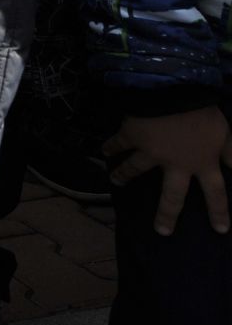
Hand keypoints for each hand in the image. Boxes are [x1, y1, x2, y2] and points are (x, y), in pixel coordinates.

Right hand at [105, 109, 231, 234]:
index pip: (215, 193)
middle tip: (161, 231)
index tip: (220, 230)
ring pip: (135, 168)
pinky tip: (103, 150)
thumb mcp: (226, 133)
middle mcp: (176, 164)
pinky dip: (110, 147)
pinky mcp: (132, 136)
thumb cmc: (204, 113)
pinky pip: (119, 143)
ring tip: (114, 180)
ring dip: (124, 174)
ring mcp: (151, 152)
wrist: (172, 93)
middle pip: (172, 195)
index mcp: (202, 163)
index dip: (219, 211)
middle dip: (167, 214)